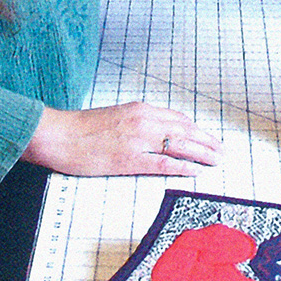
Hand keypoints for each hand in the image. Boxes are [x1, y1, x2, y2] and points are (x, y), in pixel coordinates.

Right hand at [21, 101, 222, 177]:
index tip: (208, 137)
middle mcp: (142, 120)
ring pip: (178, 144)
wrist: (59, 134)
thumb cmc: (83, 128)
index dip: (196, 129)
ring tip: (216, 161)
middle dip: (206, 140)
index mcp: (139, 108)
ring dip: (201, 153)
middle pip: (184, 130)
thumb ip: (138, 122)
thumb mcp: (116, 116)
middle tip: (221, 150)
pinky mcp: (128, 158)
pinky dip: (181, 166)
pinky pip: (161, 163)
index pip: (177, 118)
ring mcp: (136, 139)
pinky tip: (194, 171)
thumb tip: (156, 132)